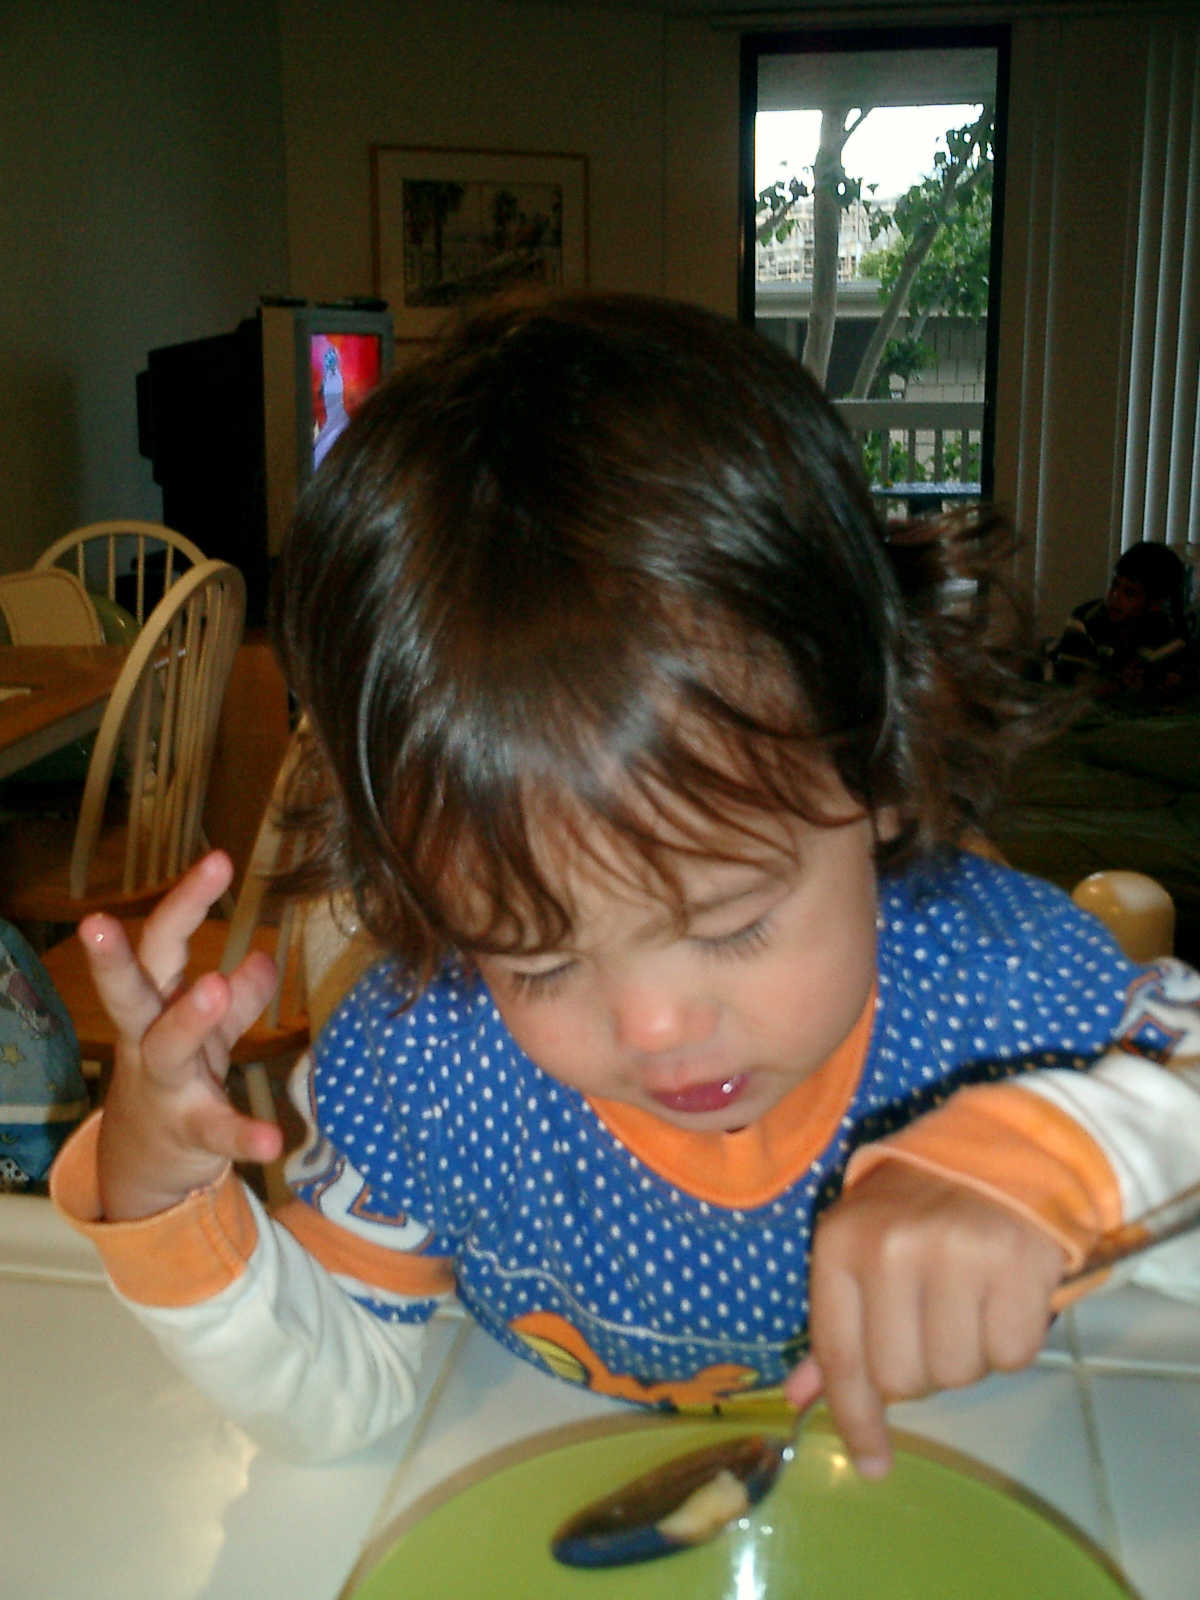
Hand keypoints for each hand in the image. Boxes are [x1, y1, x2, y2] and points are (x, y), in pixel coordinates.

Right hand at [82, 851, 283, 1220]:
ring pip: (166, 1048)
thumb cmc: (177, 1078)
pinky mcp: (190, 1133)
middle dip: (115, 956)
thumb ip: (241, 996)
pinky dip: (243, 1135)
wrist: (147, 1166)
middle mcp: (148, 1039)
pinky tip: (273, 1140)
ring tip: (214, 987)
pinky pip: (216, 1130)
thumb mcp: (209, 1032)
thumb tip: (266, 954)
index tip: (218, 859)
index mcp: (156, 1002)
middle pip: (131, 989)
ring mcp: (165, 1087)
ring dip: (187, 1017)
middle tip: (98, 920)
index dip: (187, 901)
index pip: (163, 942)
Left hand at [784, 1162, 1066, 1477]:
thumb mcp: (860, 1246)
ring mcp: (954, 1254)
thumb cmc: (919, 1206)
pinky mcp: (1015, 1264)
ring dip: (968, 1356)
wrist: (1003, 1151)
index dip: (855, 1418)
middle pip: (901, 1379)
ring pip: (957, 1373)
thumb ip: (835, 1324)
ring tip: (971, 1304)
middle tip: (936, 1328)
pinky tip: (1006, 1297)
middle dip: (922, 1372)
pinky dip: (1011, 1341)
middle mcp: (890, 1248)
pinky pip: (1012, 1356)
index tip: (871, 1463)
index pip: (840, 1355)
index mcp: (840, 1243)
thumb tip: (800, 1398)